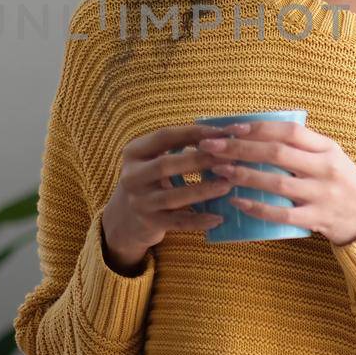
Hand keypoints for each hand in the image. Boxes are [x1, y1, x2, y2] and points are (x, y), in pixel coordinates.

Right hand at [101, 123, 248, 271]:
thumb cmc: (152, 179)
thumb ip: (180, 145)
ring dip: (202, 190)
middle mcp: (132, 176)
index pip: (164, 136)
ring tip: (227, 185)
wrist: (126, 215)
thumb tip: (222, 133)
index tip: (222, 132)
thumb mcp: (155, 157)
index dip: (193, 133)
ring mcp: (139, 201)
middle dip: (200, 160)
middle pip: (166, 165)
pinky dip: (198, 220)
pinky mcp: (149, 223)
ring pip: (173, 196)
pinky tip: (218, 218)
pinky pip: (177, 222)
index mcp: (134, 152)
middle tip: (229, 158)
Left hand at [197, 121, 355, 246]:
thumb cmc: (342, 181)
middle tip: (212, 147)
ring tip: (219, 171)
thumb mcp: (331, 155)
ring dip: (244, 176)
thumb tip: (258, 129)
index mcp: (327, 148)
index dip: (257, 128)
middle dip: (240, 148)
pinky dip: (258, 208)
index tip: (230, 127)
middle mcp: (325, 168)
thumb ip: (303, 144)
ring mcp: (322, 195)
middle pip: (277, 154)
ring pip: (277, 183)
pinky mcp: (317, 219)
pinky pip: (282, 214)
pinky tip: (237, 202)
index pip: (288, 131)